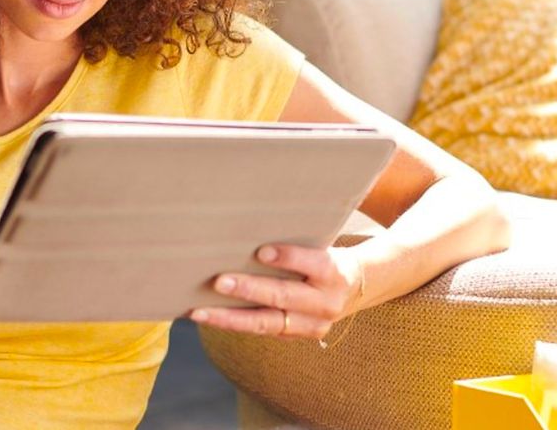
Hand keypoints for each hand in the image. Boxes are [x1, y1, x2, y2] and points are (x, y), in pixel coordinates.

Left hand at [189, 244, 362, 340]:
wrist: (356, 287)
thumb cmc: (326, 256)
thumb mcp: (323, 243)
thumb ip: (298, 239)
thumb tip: (257, 218)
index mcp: (334, 272)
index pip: (312, 263)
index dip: (287, 257)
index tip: (260, 251)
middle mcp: (325, 302)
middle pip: (284, 296)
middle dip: (249, 290)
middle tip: (218, 282)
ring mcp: (312, 325)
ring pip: (267, 323)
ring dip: (230, 318)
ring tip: (200, 311)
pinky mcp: (297, 337)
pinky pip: (262, 332)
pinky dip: (233, 324)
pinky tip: (209, 317)